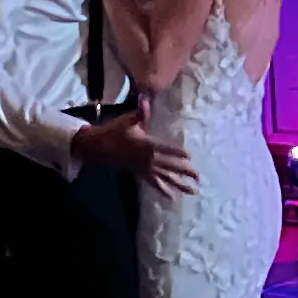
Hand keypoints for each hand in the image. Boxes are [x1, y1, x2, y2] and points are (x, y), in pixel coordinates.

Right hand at [72, 112, 197, 196]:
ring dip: (179, 184)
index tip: (190, 157)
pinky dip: (163, 190)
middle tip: (198, 177)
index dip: (178, 153)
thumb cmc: (115, 132)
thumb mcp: (126, 121)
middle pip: (170, 166)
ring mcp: (145, 168)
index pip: (165, 149)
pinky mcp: (141, 174)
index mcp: (146, 145)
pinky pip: (154, 184)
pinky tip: (172, 197)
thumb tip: (144, 99)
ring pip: (165, 178)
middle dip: (185, 171)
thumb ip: (139, 113)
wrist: (99, 148)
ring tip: (193, 190)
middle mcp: (148, 159)